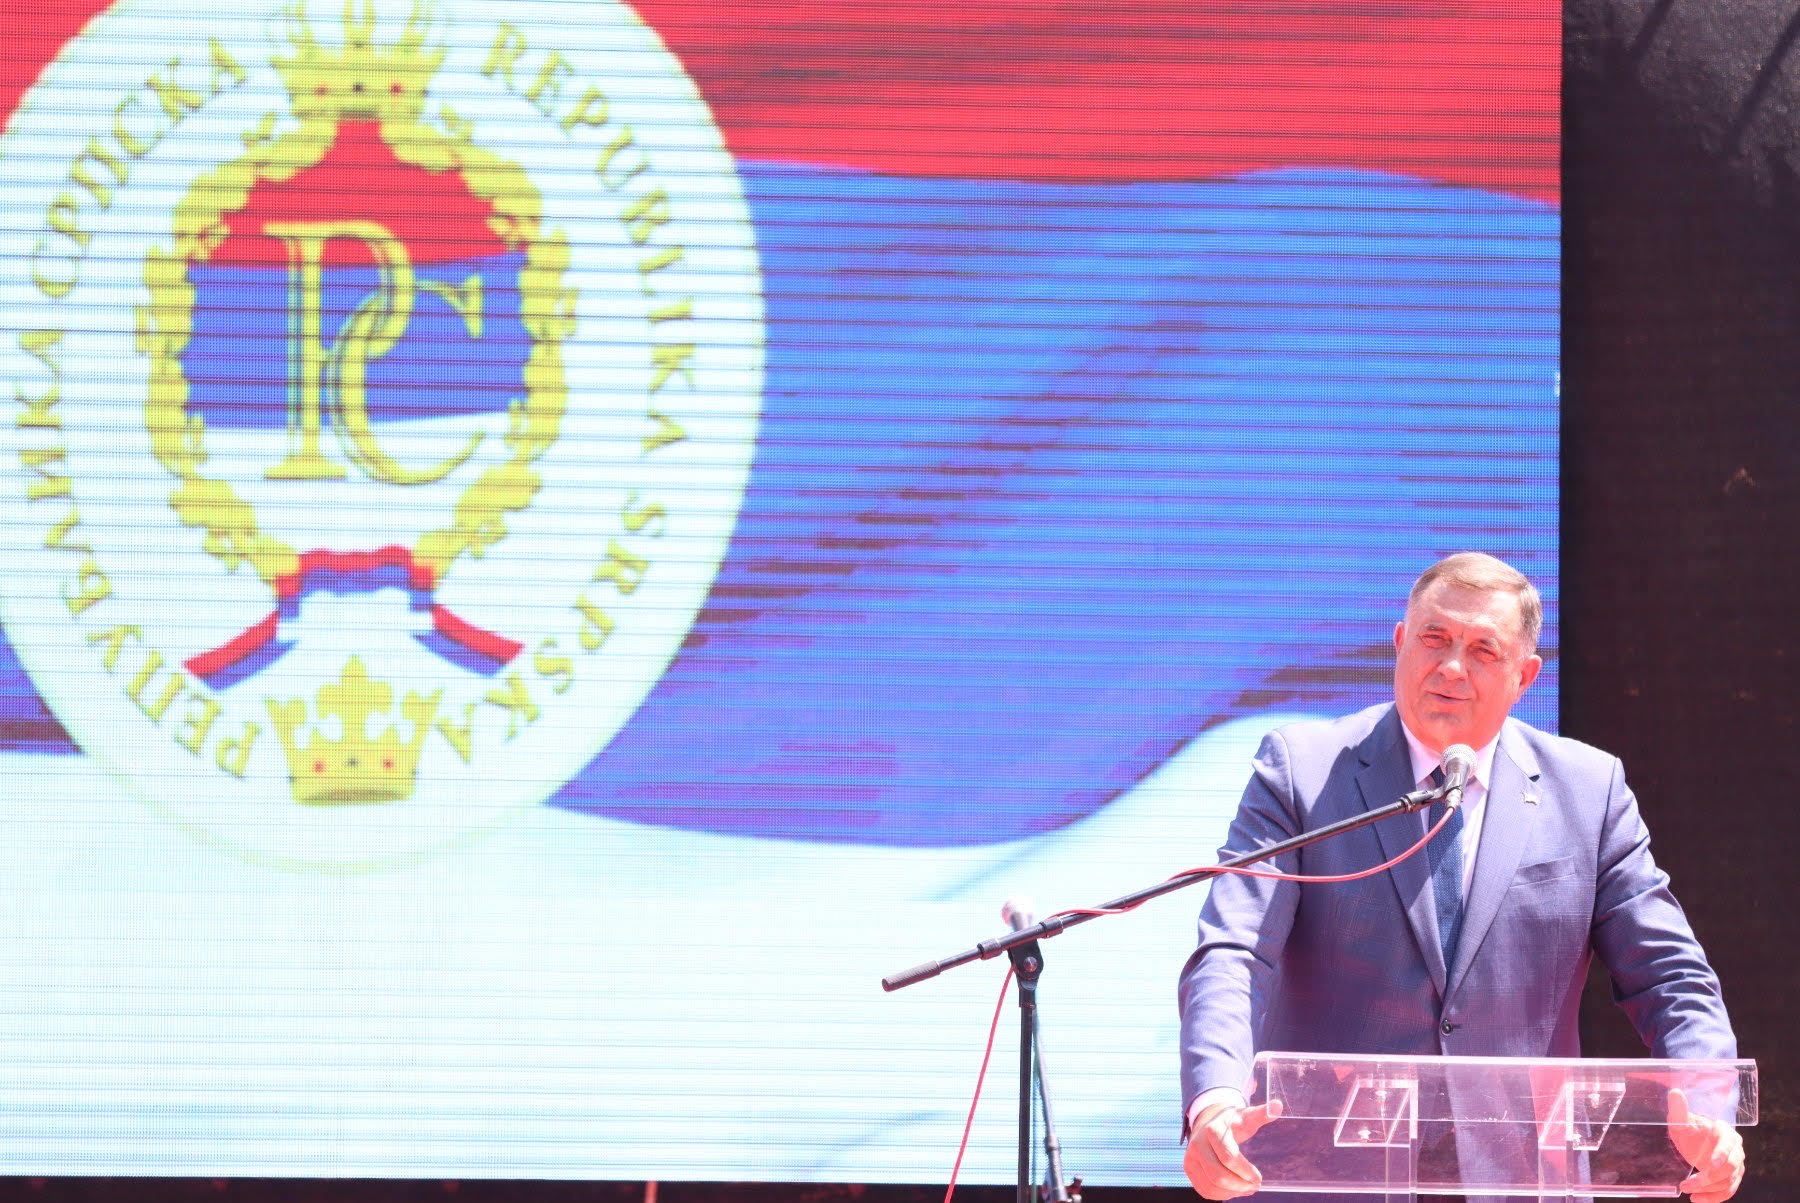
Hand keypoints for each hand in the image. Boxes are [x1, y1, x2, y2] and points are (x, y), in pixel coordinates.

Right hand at [1183, 1098, 1282, 1198]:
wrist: (1208, 1123)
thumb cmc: (1232, 1123)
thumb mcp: (1246, 1117)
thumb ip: (1262, 1113)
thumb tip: (1278, 1106)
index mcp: (1212, 1130)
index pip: (1229, 1157)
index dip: (1246, 1171)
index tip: (1259, 1178)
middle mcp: (1197, 1144)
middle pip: (1218, 1175)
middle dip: (1240, 1184)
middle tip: (1255, 1186)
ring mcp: (1190, 1158)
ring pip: (1211, 1185)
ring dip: (1233, 1192)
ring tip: (1247, 1188)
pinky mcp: (1189, 1169)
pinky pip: (1205, 1190)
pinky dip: (1222, 1195)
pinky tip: (1235, 1190)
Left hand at [1668, 1087, 1744, 1202]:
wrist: (1696, 1142)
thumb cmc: (1690, 1130)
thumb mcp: (1681, 1122)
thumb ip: (1679, 1110)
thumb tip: (1674, 1092)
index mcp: (1724, 1131)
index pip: (1728, 1143)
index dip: (1721, 1154)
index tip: (1710, 1165)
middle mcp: (1735, 1149)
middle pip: (1730, 1166)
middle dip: (1709, 1177)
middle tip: (1689, 1184)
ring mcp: (1736, 1165)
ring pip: (1728, 1181)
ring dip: (1708, 1189)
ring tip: (1688, 1191)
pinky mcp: (1733, 1178)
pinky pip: (1728, 1191)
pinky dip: (1714, 1198)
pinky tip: (1697, 1200)